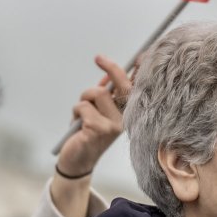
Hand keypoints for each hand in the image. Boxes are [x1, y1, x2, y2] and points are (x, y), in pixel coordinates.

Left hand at [54, 55, 130, 178]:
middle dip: (112, 68)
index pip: (137, 90)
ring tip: (79, 115)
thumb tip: (107, 75)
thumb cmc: (86, 134)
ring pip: (97, 93)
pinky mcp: (99, 130)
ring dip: (82, 100)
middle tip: (99, 58)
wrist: (77, 162)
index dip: (140, 71)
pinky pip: (82, 107)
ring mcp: (114, 126)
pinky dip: (75, 113)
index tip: (139, 55)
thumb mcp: (96, 112)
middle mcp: (126, 120)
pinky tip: (76, 126)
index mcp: (128, 115)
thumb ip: (104, 95)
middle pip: (122, 86)